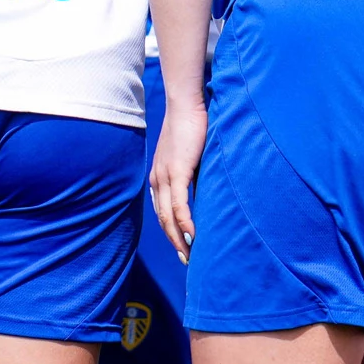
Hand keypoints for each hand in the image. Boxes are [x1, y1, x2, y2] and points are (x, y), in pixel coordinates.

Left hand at [147, 95, 207, 263]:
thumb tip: (205, 191)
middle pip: (163, 219)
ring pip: (169, 216)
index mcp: (159, 176)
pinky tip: (192, 235)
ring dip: (179, 238)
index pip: (162, 211)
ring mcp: (165, 176)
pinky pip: (179, 205)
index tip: (182, 247)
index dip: (171, 231)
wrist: (187, 104)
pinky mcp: (176, 172)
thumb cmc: (193, 125)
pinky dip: (185, 222)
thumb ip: (193, 174)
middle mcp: (158, 179)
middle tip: (187, 259)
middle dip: (174, 242)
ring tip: (190, 254)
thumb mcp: (191, 155)